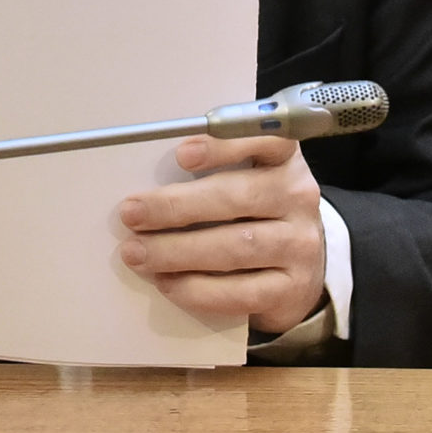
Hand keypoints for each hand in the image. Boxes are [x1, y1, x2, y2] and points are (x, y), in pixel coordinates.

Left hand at [117, 135, 325, 335]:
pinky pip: (241, 292)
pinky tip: (166, 282)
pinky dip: (197, 289)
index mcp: (283, 159)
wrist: (296, 269)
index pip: (266, 140)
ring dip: (177, 251)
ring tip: (137, 253)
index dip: (225, 145)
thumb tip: (148, 186)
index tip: (181, 154)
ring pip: (235, 247)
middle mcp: (298, 198)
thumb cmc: (254, 214)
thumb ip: (210, 173)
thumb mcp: (245, 179)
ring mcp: (300, 245)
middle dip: (176, 206)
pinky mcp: (292, 289)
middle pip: (237, 198)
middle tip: (131, 214)